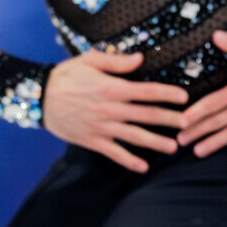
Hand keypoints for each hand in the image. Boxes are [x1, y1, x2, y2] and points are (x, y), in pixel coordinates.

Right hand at [43, 51, 189, 172]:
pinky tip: (143, 167)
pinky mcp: (92, 140)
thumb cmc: (65, 76)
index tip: (184, 98)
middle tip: (188, 125)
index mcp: (112, 88)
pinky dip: (128, 161)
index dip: (168, 94)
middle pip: (146, 115)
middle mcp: (110, 109)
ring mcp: (102, 127)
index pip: (147, 91)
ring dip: (155, 143)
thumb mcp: (89, 61)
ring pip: (134, 136)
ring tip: (173, 147)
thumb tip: (140, 59)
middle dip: (169, 120)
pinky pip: (114, 153)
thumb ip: (116, 61)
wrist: (38, 98)